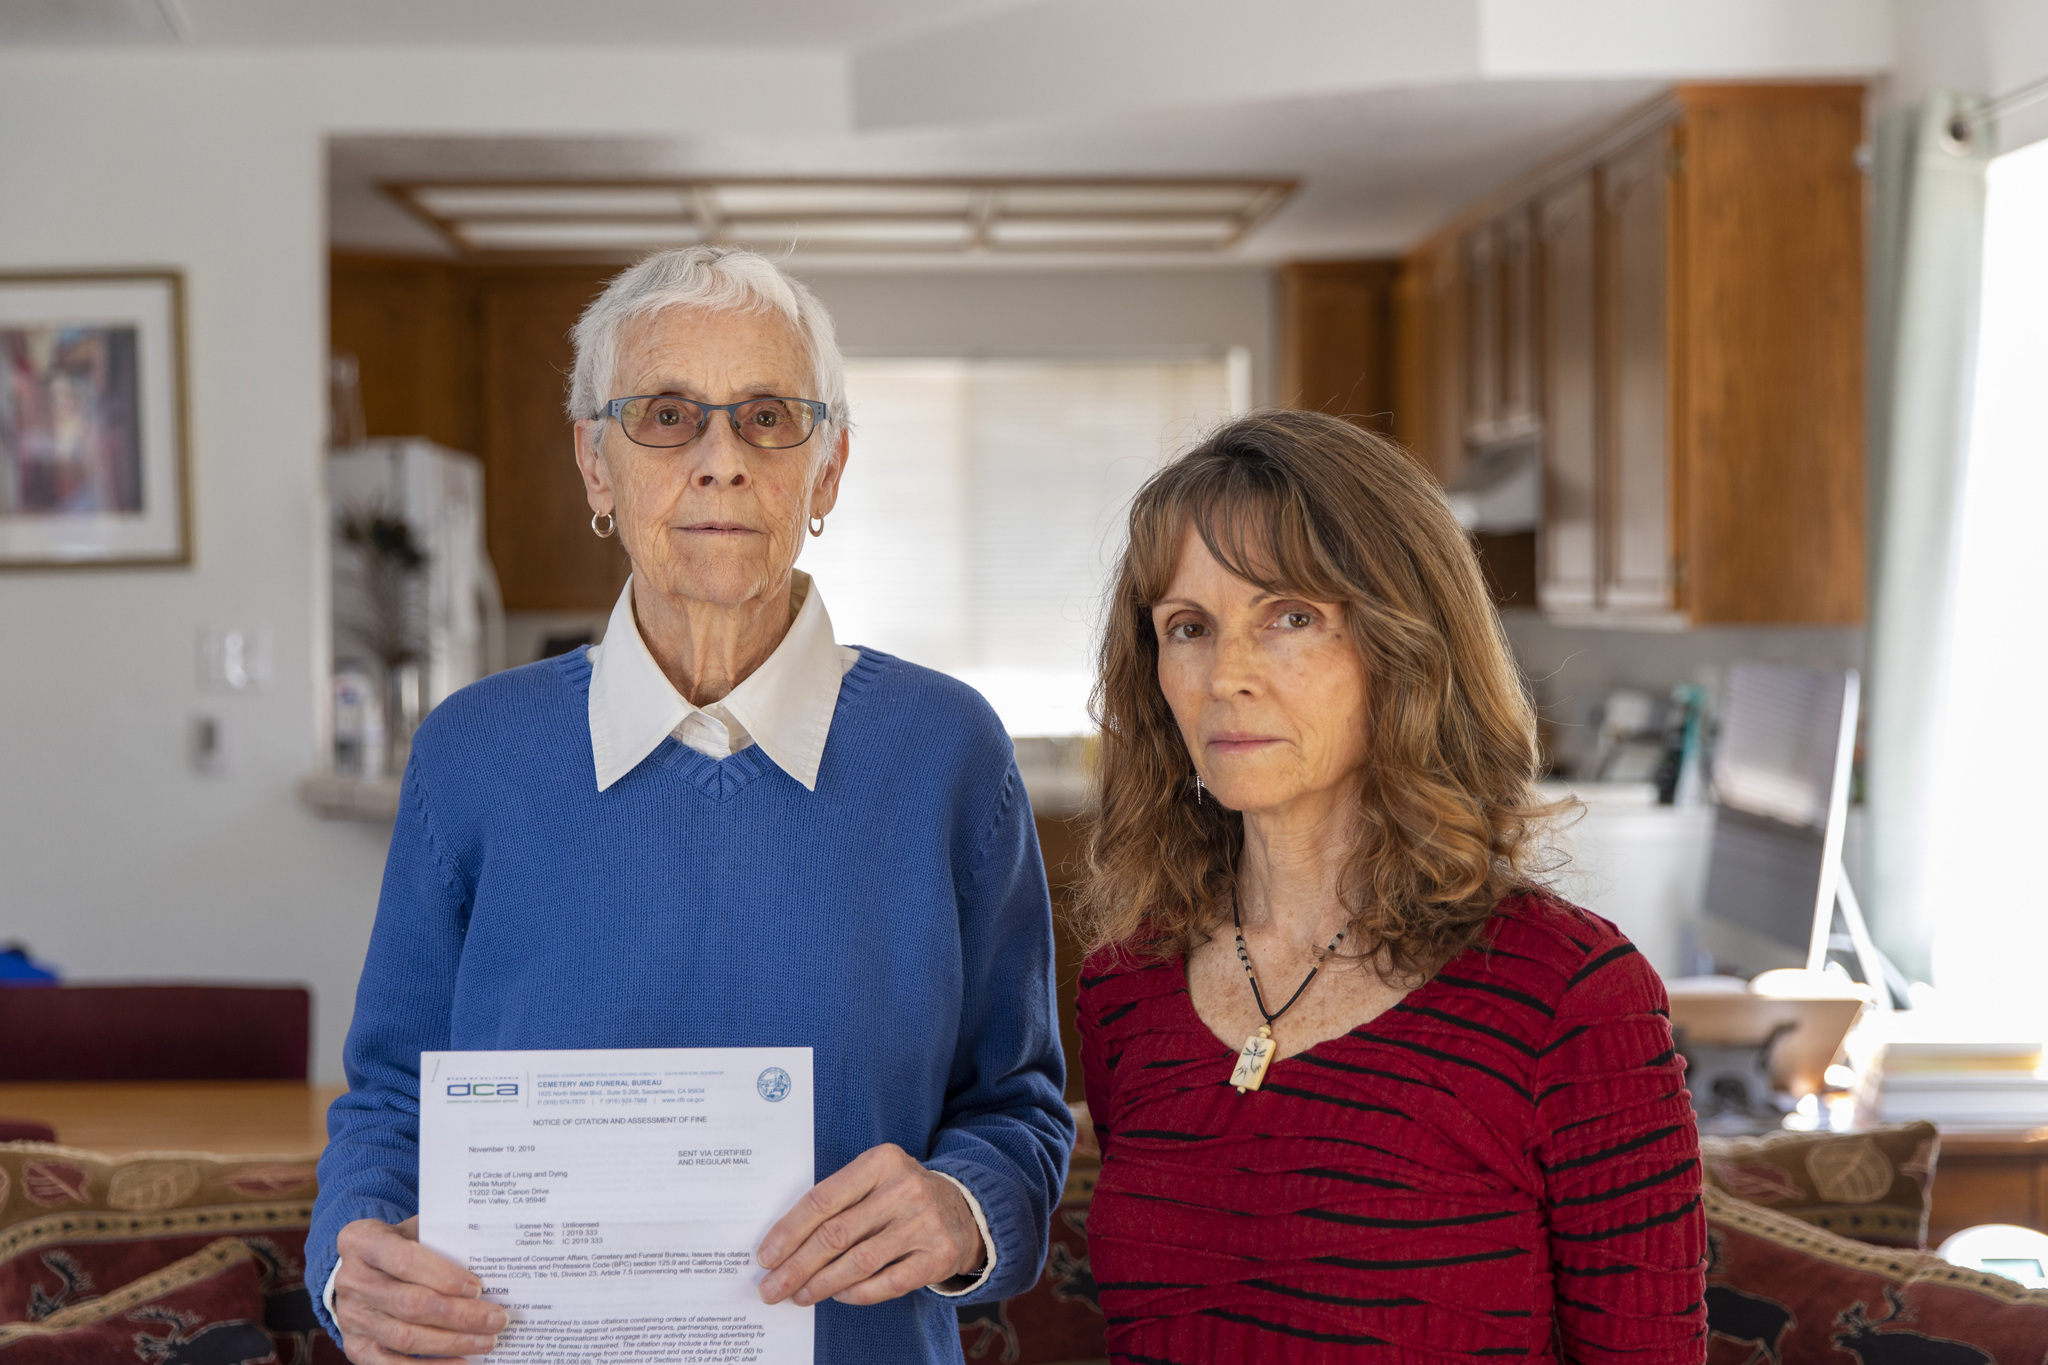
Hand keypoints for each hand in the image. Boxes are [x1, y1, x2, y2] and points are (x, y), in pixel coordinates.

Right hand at [333, 1216, 507, 1362]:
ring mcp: (351, 1317)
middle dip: (459, 1315)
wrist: (358, 1271)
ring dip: (451, 1343)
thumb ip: (440, 1238)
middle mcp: (352, 1280)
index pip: (405, 1260)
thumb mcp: (411, 1230)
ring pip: (405, 1337)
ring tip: (486, 1341)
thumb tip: (486, 1256)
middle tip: (496, 1319)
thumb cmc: (398, 1246)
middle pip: (410, 1304)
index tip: (478, 1287)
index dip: (444, 1276)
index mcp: (362, 1241)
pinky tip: (460, 1363)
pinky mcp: (356, 1347)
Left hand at [756, 1144, 984, 1306]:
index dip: (789, 1231)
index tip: (767, 1256)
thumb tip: (785, 1243)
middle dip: (797, 1266)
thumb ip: (837, 1200)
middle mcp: (904, 1189)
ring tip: (799, 1295)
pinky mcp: (937, 1255)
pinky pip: (887, 1282)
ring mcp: (923, 1223)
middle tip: (772, 1287)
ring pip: (859, 1262)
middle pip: (836, 1234)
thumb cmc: (901, 1195)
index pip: (823, 1199)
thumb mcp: (874, 1179)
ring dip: (822, 1283)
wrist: (965, 1208)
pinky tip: (838, 1295)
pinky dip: (857, 1293)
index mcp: (880, 1162)